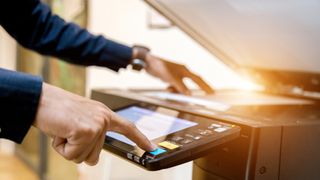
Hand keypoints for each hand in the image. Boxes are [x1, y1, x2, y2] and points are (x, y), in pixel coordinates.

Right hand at [33, 83, 154, 164]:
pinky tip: (60, 132)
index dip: (140, 139)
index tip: (151, 148)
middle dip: (78, 150)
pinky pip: (73, 155)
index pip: (128, 128)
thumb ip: (93, 134)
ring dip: (69, 148)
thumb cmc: (58, 110)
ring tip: (64, 130)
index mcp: (104, 114)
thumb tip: (94, 158)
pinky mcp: (86, 131)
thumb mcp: (81, 120)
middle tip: (68, 132)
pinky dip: (62, 148)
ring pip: (84, 157)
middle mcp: (103, 118)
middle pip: (96, 155)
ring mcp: (96, 125)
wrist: (41, 100)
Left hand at [144, 54, 213, 94]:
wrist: (148, 63)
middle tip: (205, 95)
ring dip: (178, 90)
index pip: (198, 79)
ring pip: (182, 86)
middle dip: (196, 89)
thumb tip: (189, 94)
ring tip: (172, 90)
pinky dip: (173, 89)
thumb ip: (180, 87)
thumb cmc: (160, 66)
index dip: (205, 86)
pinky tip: (168, 88)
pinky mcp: (170, 77)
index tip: (211, 92)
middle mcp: (182, 72)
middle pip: (193, 82)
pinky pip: (175, 85)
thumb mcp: (171, 79)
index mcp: (184, 70)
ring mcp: (176, 74)